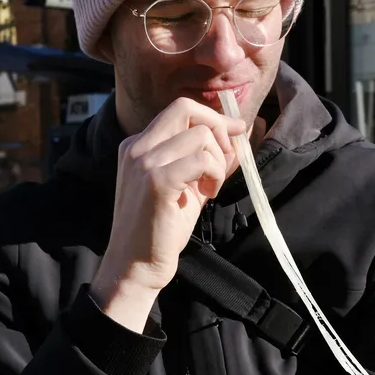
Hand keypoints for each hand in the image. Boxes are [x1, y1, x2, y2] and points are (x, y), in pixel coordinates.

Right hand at [92, 97, 245, 329]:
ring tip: (210, 188)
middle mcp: (136, 147)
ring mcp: (143, 162)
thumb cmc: (160, 230)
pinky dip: (215, 173)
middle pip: (186, 108)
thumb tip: (240, 136)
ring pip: (200, 135)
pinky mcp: (156, 181)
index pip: (180, 111)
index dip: (213, 119)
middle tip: (225, 162)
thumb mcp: (188, 187)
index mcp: (138, 145)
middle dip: (218, 128)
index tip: (235, 136)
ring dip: (218, 160)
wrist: (135, 266)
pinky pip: (202, 159)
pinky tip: (207, 195)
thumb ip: (208, 161)